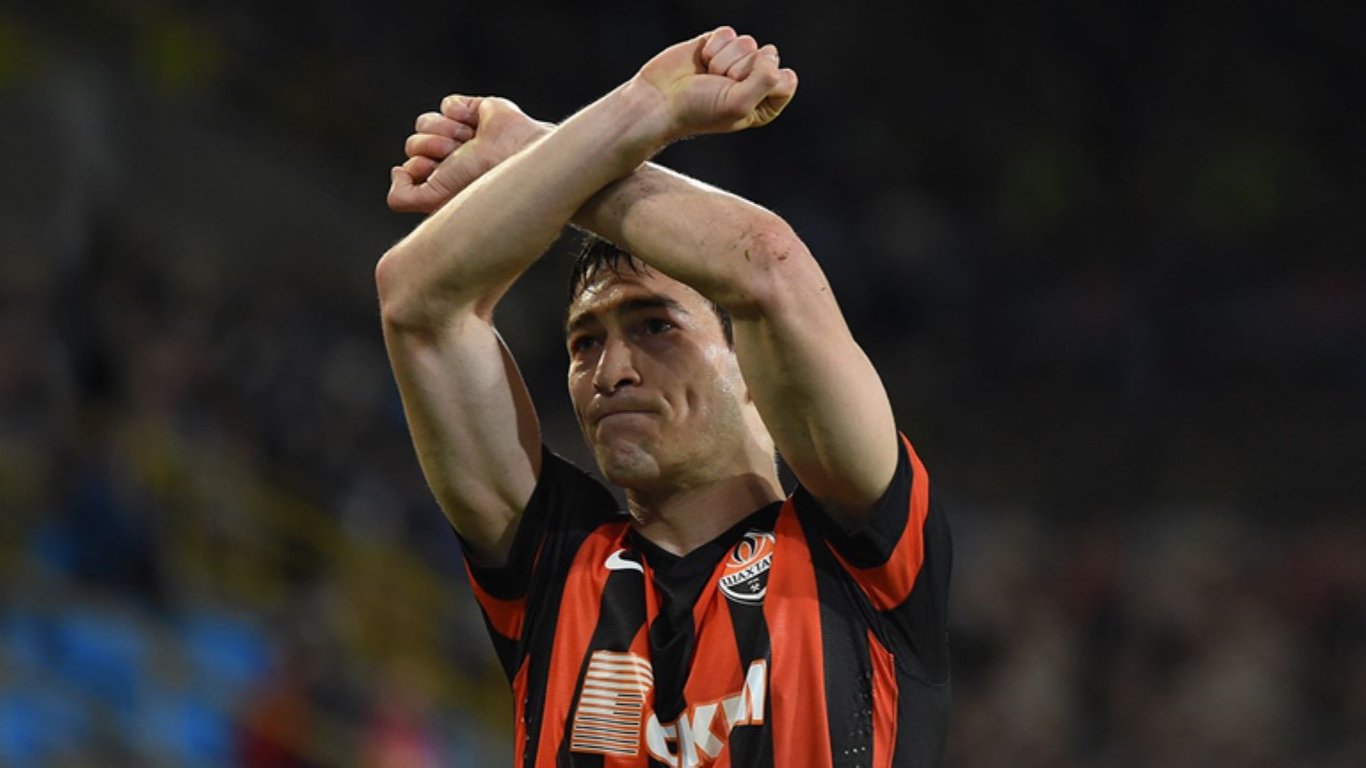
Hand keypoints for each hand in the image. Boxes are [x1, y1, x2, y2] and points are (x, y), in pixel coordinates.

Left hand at [387, 96, 547, 213]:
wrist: (515, 154)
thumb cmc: (478, 180)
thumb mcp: (432, 199)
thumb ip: (401, 198)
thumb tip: (397, 170)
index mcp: (442, 182)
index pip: (409, 167)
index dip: (419, 166)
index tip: (440, 172)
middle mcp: (449, 160)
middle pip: (414, 143)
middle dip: (433, 147)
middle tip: (457, 155)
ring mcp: (460, 135)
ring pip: (425, 122)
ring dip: (446, 131)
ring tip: (470, 141)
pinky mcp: (472, 111)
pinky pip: (447, 104)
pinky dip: (460, 112)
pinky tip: (478, 124)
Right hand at [635, 26, 797, 140]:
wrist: (660, 99)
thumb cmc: (697, 110)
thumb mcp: (740, 105)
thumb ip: (766, 80)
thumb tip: (770, 53)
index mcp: (764, 103)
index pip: (786, 80)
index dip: (765, 83)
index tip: (742, 95)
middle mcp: (752, 81)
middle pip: (768, 58)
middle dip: (740, 71)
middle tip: (718, 86)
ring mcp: (735, 60)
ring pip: (747, 43)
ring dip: (723, 61)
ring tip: (708, 76)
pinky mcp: (717, 44)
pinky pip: (728, 33)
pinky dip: (713, 47)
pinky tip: (702, 62)